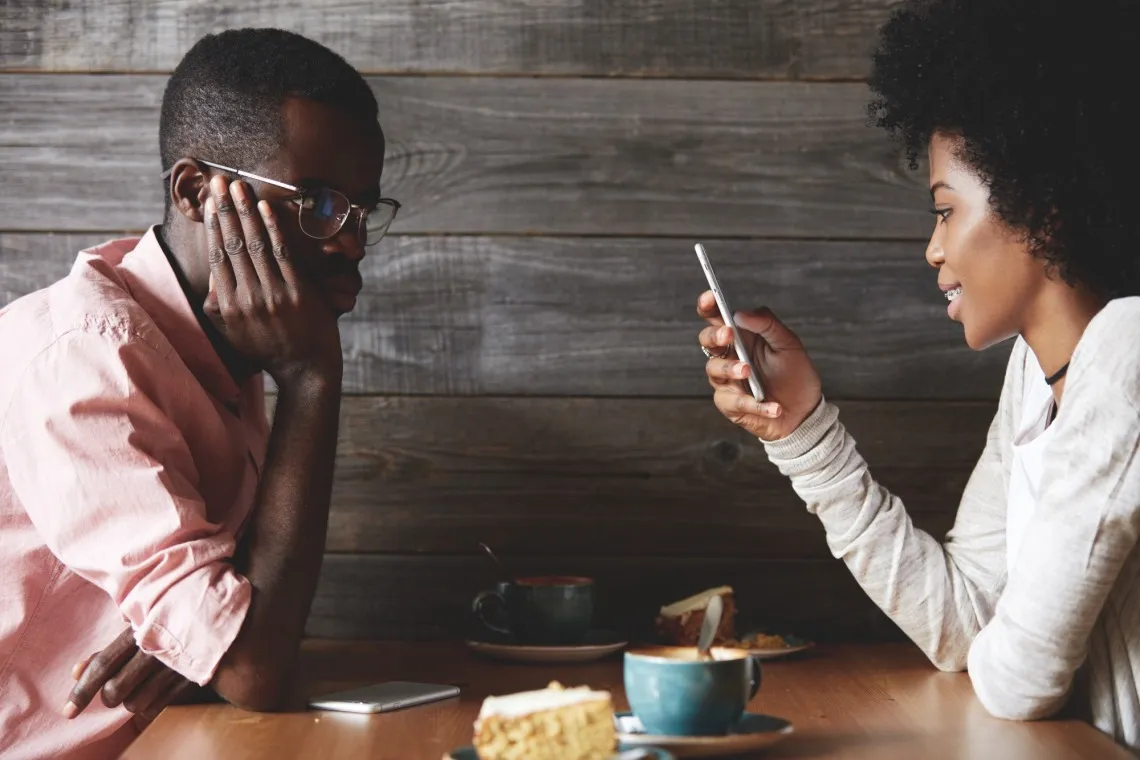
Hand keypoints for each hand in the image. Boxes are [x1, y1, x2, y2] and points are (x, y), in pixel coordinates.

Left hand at [64, 627, 194, 728]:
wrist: (216, 620)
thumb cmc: (168, 622)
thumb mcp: (139, 628)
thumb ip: (108, 651)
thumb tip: (75, 672)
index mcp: (139, 631)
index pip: (103, 665)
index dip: (82, 691)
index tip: (69, 712)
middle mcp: (155, 650)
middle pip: (115, 690)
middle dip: (109, 696)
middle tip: (114, 691)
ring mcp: (173, 666)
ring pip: (134, 703)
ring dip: (131, 701)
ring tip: (140, 686)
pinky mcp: (187, 680)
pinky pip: (154, 708)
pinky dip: (147, 707)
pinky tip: (153, 693)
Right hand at [203, 175, 342, 386]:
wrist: (305, 370)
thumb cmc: (268, 349)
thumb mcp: (233, 333)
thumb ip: (218, 306)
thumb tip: (211, 277)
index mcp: (228, 307)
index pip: (217, 257)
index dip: (213, 227)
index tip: (210, 203)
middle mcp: (247, 299)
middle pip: (232, 245)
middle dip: (225, 210)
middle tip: (218, 182)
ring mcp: (274, 295)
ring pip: (255, 245)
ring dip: (246, 212)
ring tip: (239, 187)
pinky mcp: (298, 293)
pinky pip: (283, 254)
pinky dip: (274, 228)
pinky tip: (267, 208)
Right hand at [697, 291, 821, 440]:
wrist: (804, 411)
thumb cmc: (794, 374)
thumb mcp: (788, 344)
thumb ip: (767, 324)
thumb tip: (741, 313)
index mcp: (740, 337)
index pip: (716, 317)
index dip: (708, 306)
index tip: (711, 297)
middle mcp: (729, 356)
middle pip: (707, 341)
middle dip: (714, 336)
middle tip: (729, 335)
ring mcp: (727, 380)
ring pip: (713, 370)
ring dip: (731, 369)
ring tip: (749, 372)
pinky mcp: (731, 404)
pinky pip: (733, 402)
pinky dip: (755, 404)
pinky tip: (773, 406)